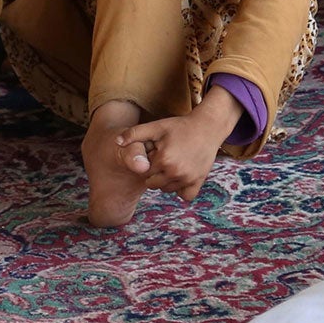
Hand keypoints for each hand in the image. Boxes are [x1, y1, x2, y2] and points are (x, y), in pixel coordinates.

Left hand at [115, 92, 240, 199]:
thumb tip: (116, 141)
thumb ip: (135, 133)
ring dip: (166, 180)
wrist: (207, 127)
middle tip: (165, 157)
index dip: (148, 161)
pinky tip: (181, 175)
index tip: (157, 151)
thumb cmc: (180, 126)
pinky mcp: (198, 182)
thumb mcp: (157, 126)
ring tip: (174, 162)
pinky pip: (184, 196)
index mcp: (163, 160)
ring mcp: (188, 179)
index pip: (144, 171)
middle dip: (155, 173)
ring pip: (166, 190)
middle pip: (153, 184)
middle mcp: (175, 172)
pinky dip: (181, 189)